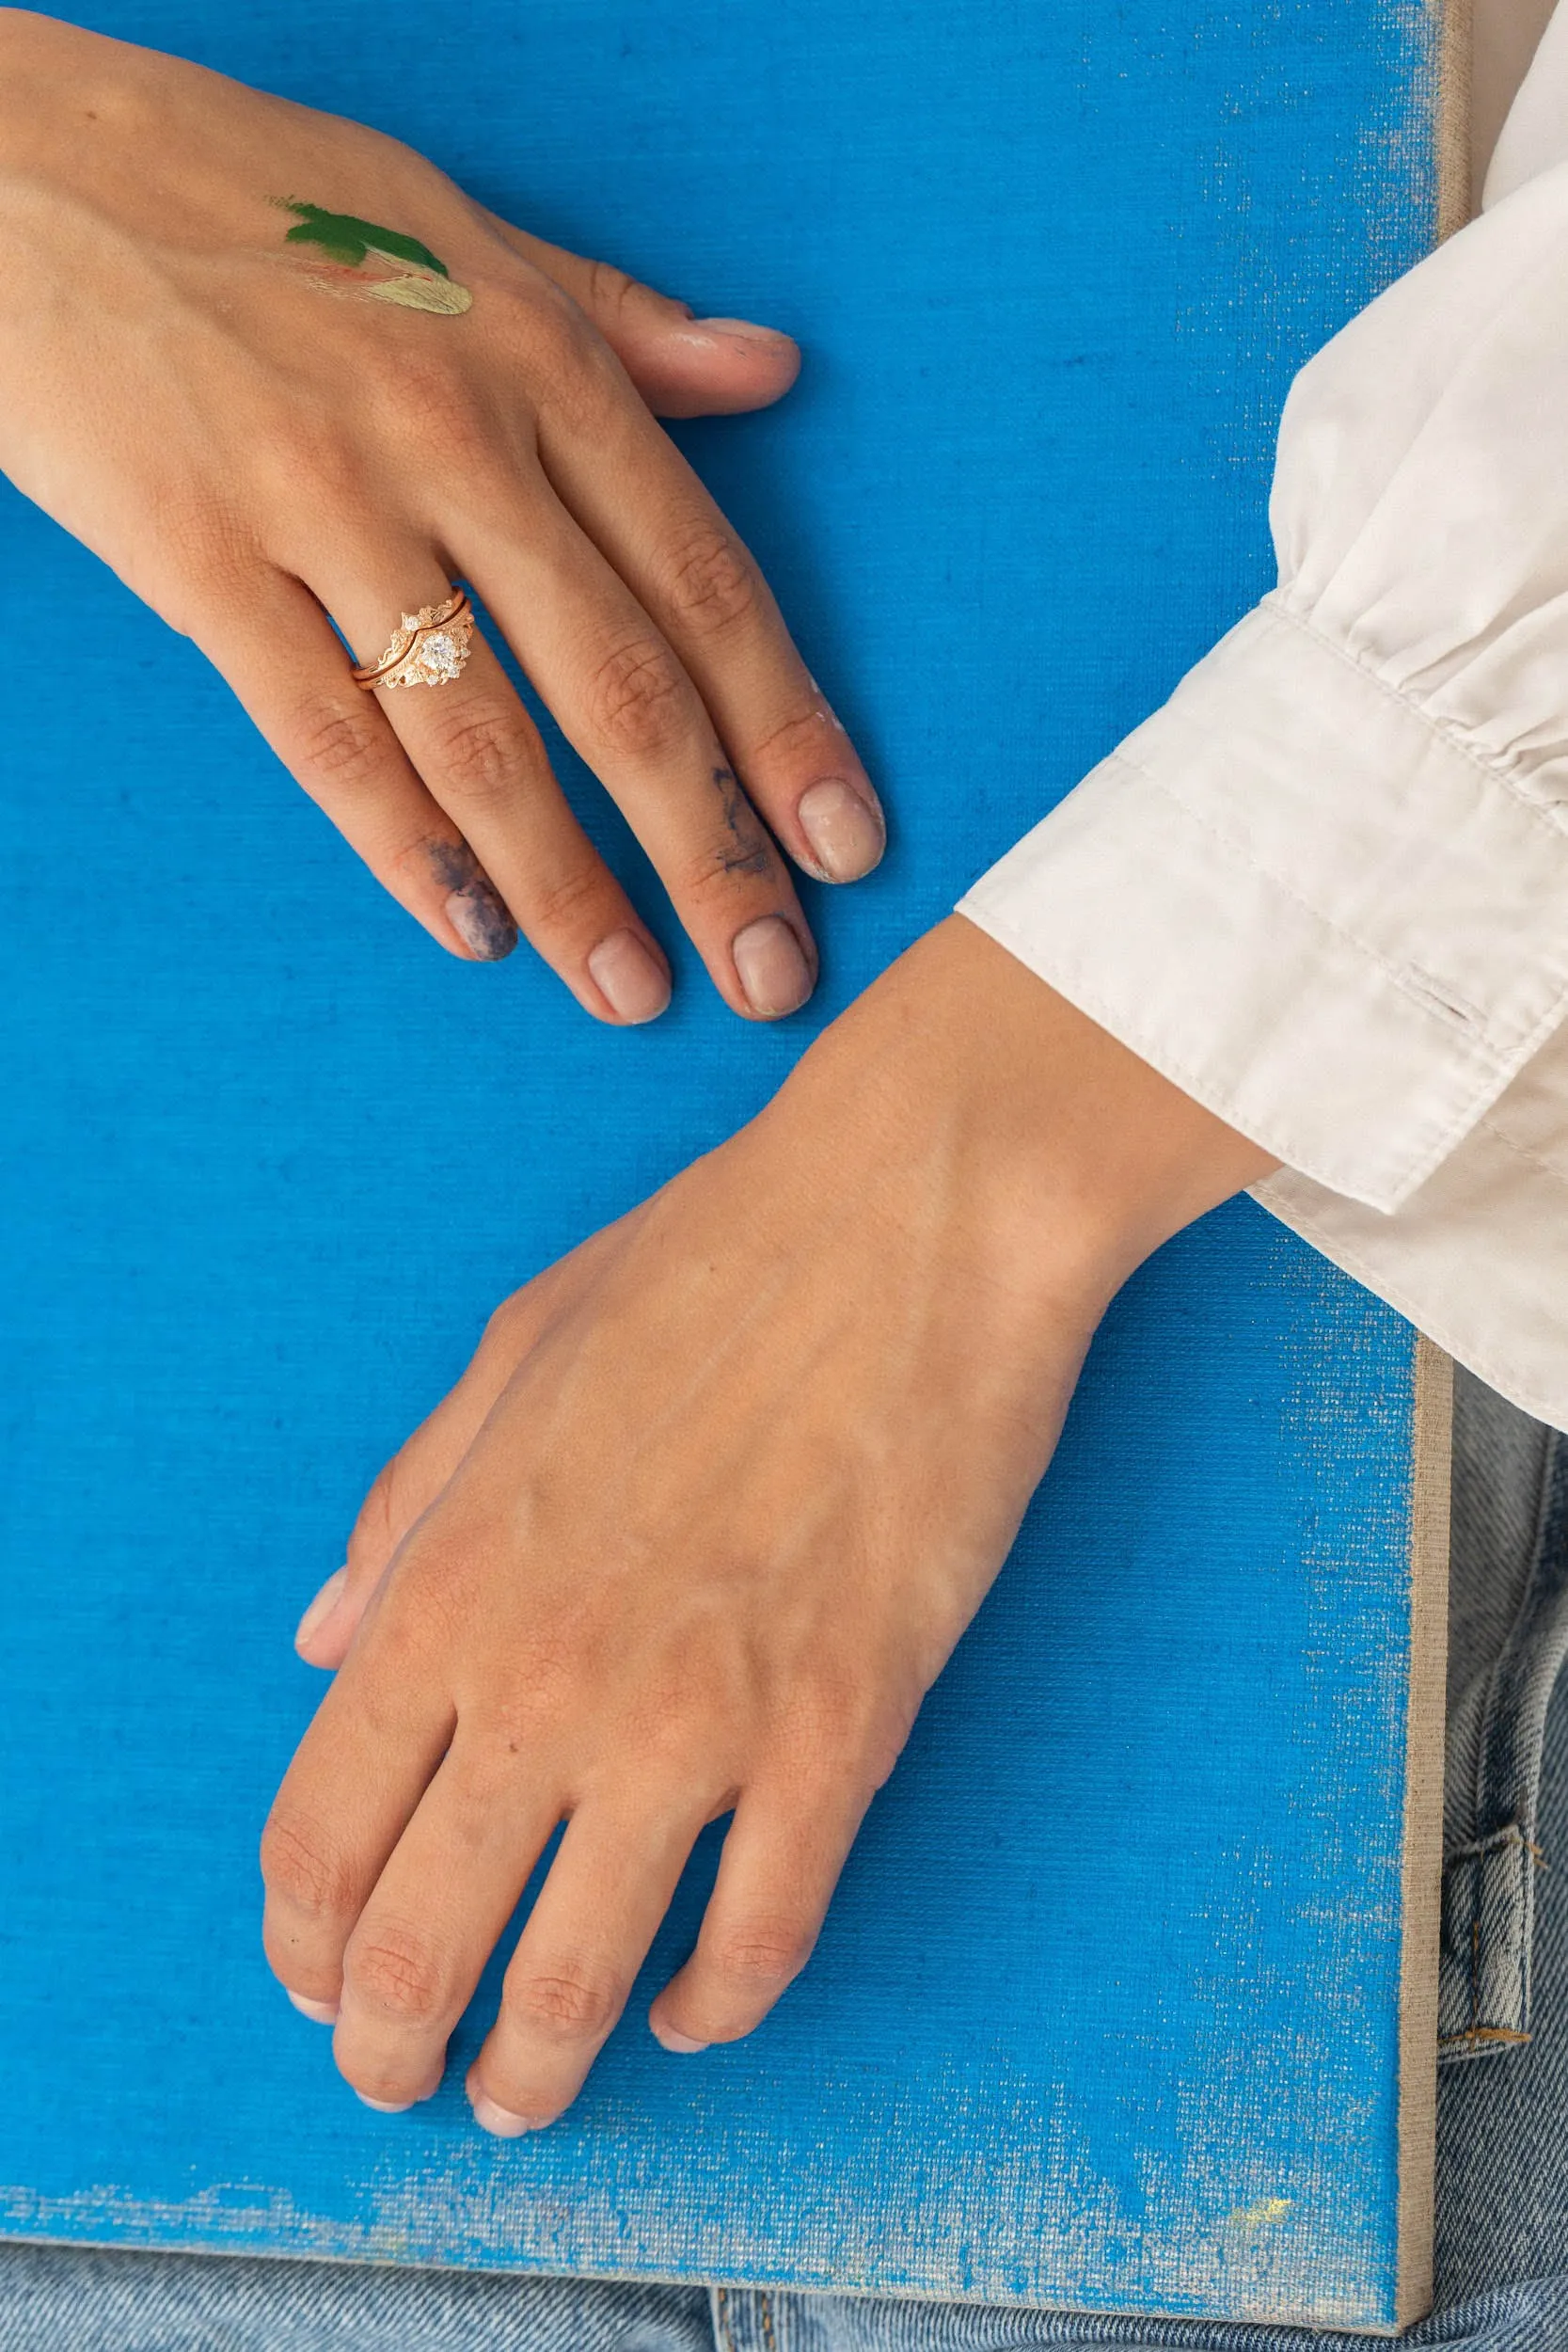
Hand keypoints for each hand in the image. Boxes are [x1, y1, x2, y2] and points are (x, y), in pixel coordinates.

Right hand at [0, 11, 883, 1019]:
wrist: (20, 166)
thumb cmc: (255, 192)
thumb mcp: (466, 227)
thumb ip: (623, 324)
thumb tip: (771, 370)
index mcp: (539, 363)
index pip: (704, 581)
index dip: (785, 727)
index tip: (846, 840)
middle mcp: (453, 439)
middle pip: (622, 686)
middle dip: (710, 847)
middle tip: (769, 970)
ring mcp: (323, 504)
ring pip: (481, 740)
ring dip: (571, 887)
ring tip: (631, 991)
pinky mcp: (199, 560)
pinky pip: (325, 740)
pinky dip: (406, 850)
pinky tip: (472, 930)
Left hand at [263, 919, 1274, 2125]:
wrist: (912, 1215)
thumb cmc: (712, 1260)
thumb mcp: (511, 1355)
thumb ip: (407, 1507)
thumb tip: (327, 1637)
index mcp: (451, 1580)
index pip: (320, 1831)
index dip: (304, 1940)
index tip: (319, 1980)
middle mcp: (546, 1678)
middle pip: (421, 1939)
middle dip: (392, 2046)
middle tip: (401, 2081)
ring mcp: (696, 1720)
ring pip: (575, 1981)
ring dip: (533, 2069)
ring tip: (523, 2095)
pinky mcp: (840, 1736)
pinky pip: (762, 1939)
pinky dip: (715, 2008)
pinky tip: (689, 2011)